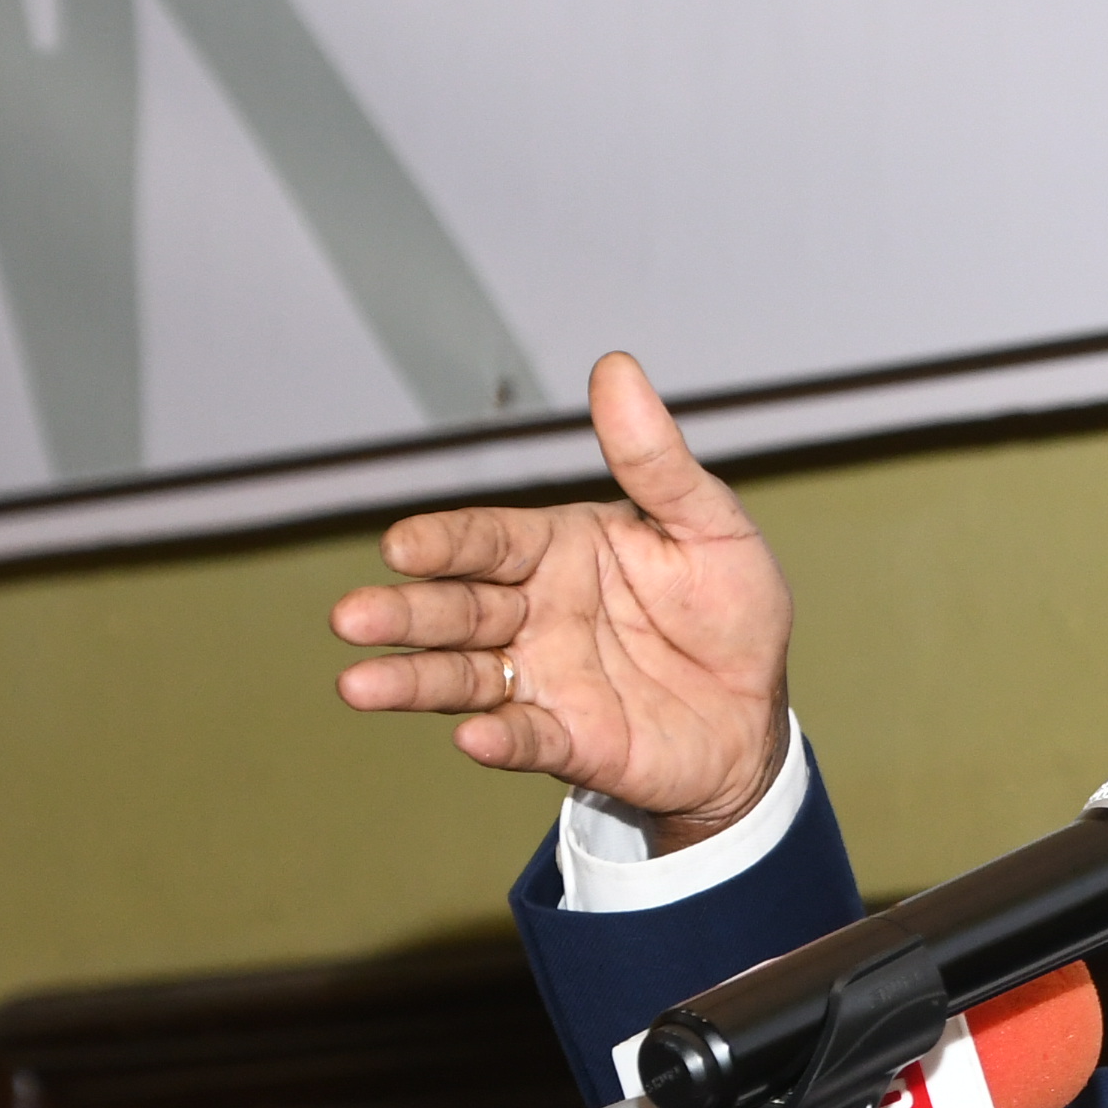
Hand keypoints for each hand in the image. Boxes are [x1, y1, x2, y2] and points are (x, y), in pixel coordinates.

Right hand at [331, 351, 792, 846]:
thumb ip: (656, 460)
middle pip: (456, 608)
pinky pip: (527, 738)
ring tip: (359, 684)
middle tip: (351, 618)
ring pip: (464, 676)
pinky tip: (472, 737)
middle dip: (403, 612)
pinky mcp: (569, 740)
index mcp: (556, 551)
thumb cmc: (729, 610)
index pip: (488, 540)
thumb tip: (617, 366)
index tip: (401, 545)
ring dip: (414, 680)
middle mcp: (533, 613)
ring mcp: (544, 678)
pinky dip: (499, 739)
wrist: (757, 710)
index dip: (444, 542)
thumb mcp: (709, 525)